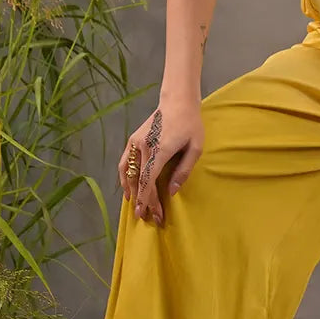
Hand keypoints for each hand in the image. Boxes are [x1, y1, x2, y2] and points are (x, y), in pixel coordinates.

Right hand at [119, 100, 204, 224]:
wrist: (178, 101)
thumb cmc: (191, 124)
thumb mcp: (195, 148)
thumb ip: (183, 171)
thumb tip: (171, 192)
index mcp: (160, 149)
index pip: (149, 180)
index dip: (148, 199)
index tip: (149, 214)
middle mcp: (144, 146)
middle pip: (139, 180)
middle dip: (142, 200)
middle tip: (146, 217)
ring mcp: (136, 142)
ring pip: (128, 172)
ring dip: (130, 191)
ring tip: (134, 206)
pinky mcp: (133, 139)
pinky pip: (124, 162)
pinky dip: (124, 176)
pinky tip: (128, 188)